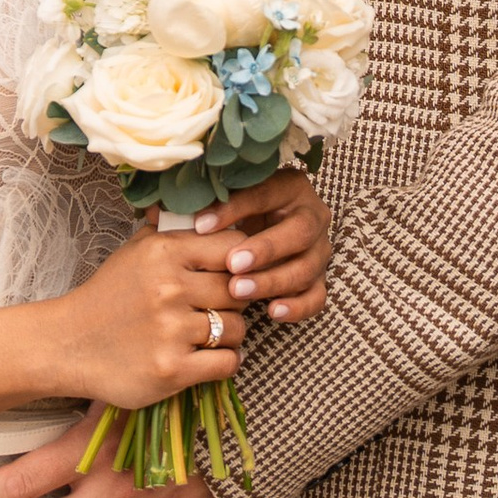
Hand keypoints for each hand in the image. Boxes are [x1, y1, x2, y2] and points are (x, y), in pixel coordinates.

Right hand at [48, 214, 246, 412]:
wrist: (70, 344)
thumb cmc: (108, 296)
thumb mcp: (135, 251)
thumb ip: (172, 231)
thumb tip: (209, 213)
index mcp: (164, 252)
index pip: (234, 247)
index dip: (241, 262)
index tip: (232, 275)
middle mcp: (170, 288)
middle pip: (239, 290)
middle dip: (234, 301)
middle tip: (219, 308)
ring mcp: (171, 331)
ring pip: (236, 328)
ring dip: (228, 334)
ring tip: (208, 335)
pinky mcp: (173, 370)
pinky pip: (227, 363)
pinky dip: (224, 362)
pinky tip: (207, 357)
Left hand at [195, 168, 333, 323]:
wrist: (264, 234)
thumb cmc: (239, 215)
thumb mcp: (228, 202)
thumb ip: (210, 204)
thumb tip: (177, 216)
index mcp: (290, 186)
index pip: (265, 194)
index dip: (233, 210)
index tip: (201, 227)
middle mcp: (312, 215)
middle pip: (300, 232)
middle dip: (265, 249)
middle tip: (232, 264)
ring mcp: (320, 249)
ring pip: (306, 268)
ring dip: (272, 281)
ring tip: (238, 290)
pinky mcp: (320, 279)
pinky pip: (317, 297)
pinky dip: (298, 307)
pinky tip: (272, 311)